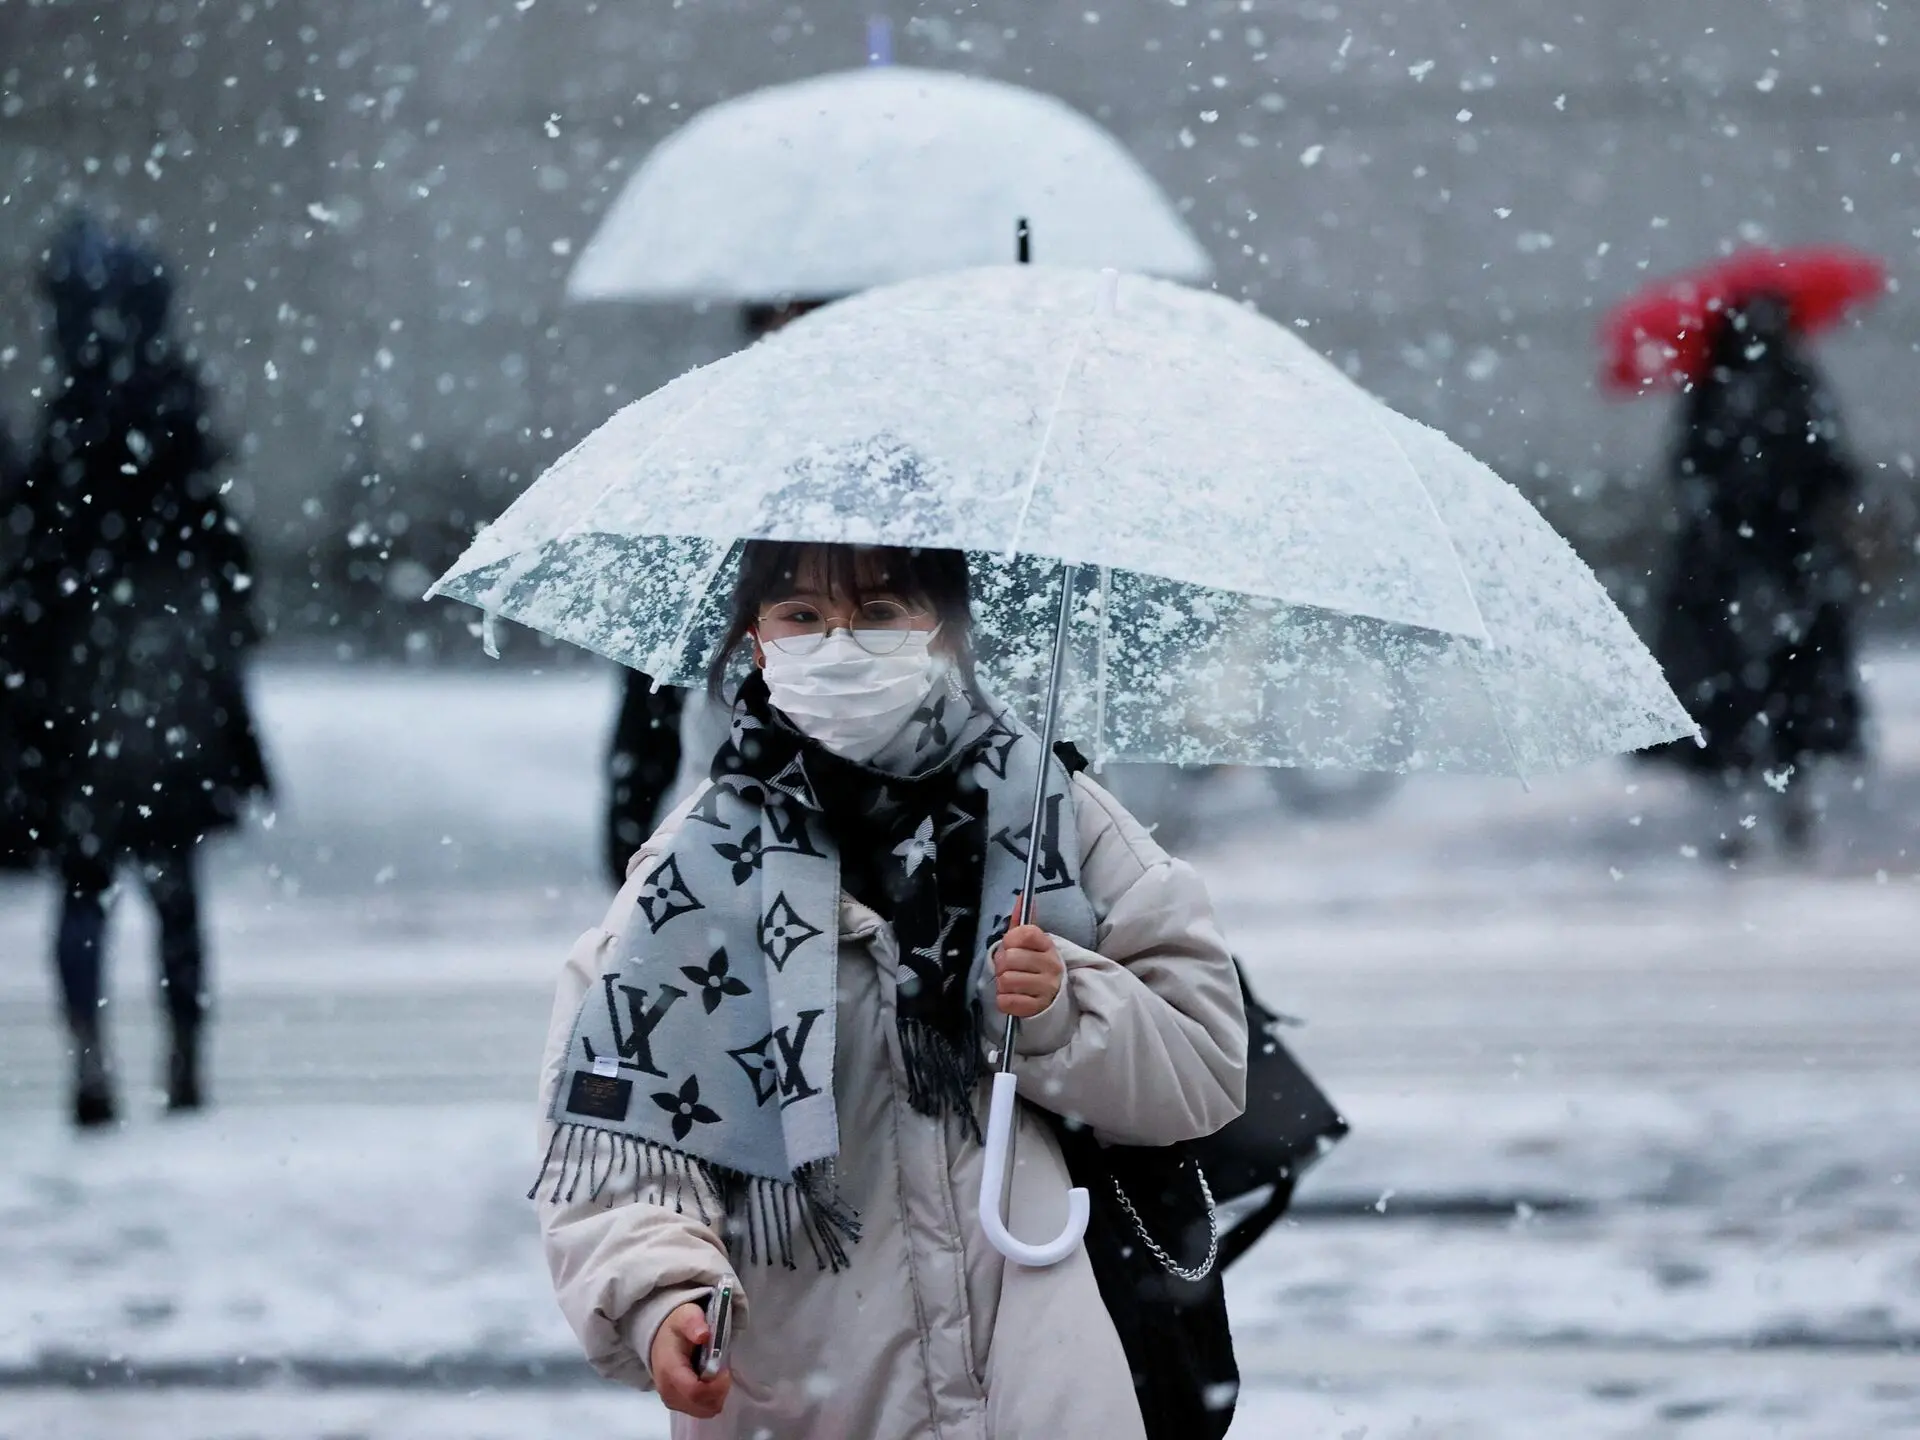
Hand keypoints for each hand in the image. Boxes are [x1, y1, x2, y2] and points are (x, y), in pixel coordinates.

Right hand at [650, 1300, 731, 1418]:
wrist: (660, 1338)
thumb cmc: (675, 1328)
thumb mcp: (685, 1316)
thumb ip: (693, 1322)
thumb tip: (703, 1334)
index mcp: (669, 1370)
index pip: (695, 1392)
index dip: (716, 1386)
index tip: (725, 1370)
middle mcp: (667, 1391)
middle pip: (702, 1406)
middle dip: (719, 1391)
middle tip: (722, 1371)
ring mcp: (671, 1401)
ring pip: (703, 1412)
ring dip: (715, 1395)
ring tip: (715, 1375)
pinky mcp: (676, 1405)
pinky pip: (700, 1411)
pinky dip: (710, 1399)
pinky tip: (709, 1382)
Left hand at [994, 924, 1062, 1018]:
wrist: (1052, 997)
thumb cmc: (1033, 965)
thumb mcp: (1030, 943)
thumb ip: (1021, 920)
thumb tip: (1020, 896)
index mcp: (1048, 945)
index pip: (1025, 932)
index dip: (1010, 939)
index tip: (1011, 946)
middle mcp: (1051, 965)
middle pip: (1010, 958)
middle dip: (1002, 965)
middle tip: (1009, 968)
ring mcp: (1046, 988)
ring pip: (1006, 980)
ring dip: (1002, 984)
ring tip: (1012, 983)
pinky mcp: (1036, 1008)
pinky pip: (1006, 1001)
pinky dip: (1004, 1000)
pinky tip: (1013, 997)